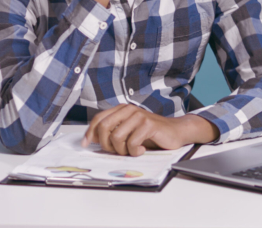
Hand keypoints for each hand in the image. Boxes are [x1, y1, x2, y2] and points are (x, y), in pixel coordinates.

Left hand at [80, 104, 218, 155]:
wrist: (174, 132)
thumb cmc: (150, 134)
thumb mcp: (128, 131)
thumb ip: (112, 132)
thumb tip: (90, 139)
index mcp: (121, 110)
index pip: (98, 119)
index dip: (90, 132)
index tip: (86, 144)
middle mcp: (128, 110)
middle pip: (103, 128)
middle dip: (106, 145)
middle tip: (117, 151)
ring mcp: (138, 116)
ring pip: (116, 137)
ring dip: (122, 150)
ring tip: (132, 150)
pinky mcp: (148, 124)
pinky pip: (132, 143)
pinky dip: (135, 151)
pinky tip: (142, 149)